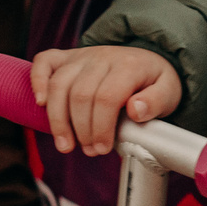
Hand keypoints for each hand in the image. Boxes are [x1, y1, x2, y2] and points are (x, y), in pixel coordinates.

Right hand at [31, 45, 183, 156]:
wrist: (146, 59)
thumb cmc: (154, 82)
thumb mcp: (169, 93)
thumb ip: (156, 102)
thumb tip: (135, 110)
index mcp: (129, 65)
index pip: (106, 97)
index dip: (101, 127)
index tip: (103, 148)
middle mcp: (102, 56)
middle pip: (80, 95)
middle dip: (81, 129)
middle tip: (89, 150)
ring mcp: (82, 55)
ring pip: (59, 84)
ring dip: (57, 119)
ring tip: (65, 144)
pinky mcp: (67, 56)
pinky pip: (45, 61)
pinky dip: (37, 81)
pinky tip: (40, 104)